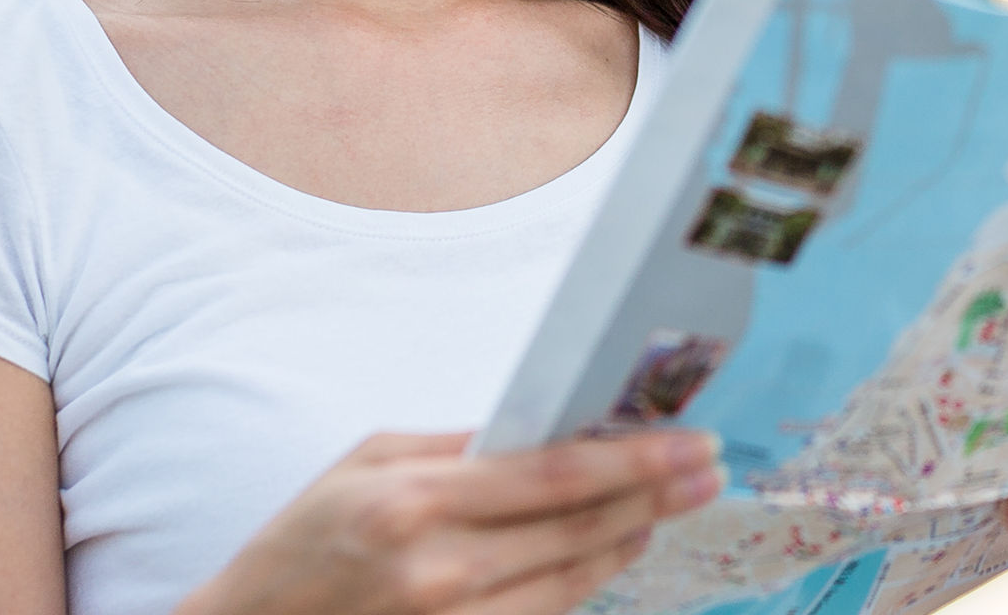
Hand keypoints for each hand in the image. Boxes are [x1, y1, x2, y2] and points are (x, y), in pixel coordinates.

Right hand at [176, 430, 724, 614]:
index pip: (553, 475)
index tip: (688, 441)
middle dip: (656, 494)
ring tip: (664, 506)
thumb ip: (454, 444)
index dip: (633, 458)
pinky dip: (585, 584)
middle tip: (706, 469)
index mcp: (414, 501)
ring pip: (573, 581)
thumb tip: (539, 423)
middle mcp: (439, 569)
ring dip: (629, 539)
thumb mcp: (365, 463)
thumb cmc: (301, 542)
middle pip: (580, 529)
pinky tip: (611, 552)